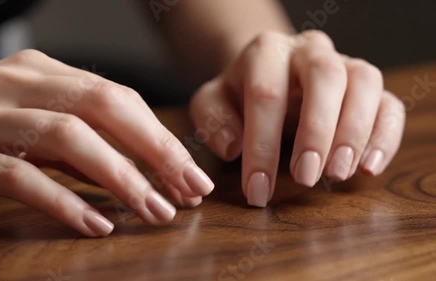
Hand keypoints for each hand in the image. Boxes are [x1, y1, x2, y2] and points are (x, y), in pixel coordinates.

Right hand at [0, 50, 213, 235]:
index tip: (190, 173)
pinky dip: (63, 201)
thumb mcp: (31, 118)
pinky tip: (95, 223)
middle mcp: (14, 84)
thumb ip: (79, 136)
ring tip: (154, 210)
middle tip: (189, 189)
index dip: (160, 136)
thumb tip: (141, 165)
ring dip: (120, 177)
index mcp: (41, 71)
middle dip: (155, 150)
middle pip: (102, 107)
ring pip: (67, 138)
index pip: (117, 97)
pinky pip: (19, 177)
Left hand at [189, 30, 404, 206]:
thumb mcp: (212, 103)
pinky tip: (368, 168)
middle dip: (317, 131)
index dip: (262, 147)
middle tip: (306, 178)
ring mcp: (344, 63)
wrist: (268, 72)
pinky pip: (389, 104)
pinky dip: (384, 136)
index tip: (258, 190)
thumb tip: (233, 147)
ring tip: (338, 174)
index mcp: (266, 51)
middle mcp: (310, 50)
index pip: (266, 94)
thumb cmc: (240, 93)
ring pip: (364, 83)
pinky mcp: (368, 87)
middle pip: (325, 77)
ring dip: (354, 132)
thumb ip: (212, 119)